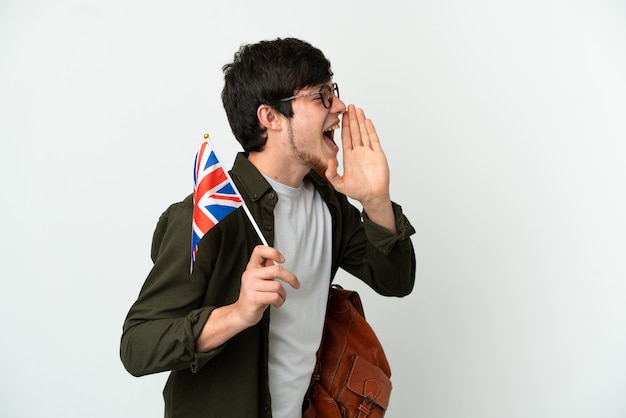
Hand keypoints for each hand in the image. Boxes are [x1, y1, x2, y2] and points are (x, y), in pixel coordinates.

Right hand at [235, 245, 299, 326]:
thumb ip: (267, 269)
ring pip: (277, 286)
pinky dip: (280, 301)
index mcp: (252, 267)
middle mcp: (249, 274)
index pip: (260, 251)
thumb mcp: (260, 280)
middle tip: (295, 283)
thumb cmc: (254, 296)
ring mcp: (250, 286)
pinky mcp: (254, 298)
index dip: (273, 252)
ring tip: (279, 298)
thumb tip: (276, 260)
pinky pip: (275, 297)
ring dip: (283, 294)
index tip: (282, 260)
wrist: (242, 313)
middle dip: (290, 278)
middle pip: (276, 269)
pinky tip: (276, 303)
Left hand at [325, 105, 396, 232]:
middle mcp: (359, 152)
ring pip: (364, 133)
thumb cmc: (357, 191)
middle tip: (349, 106)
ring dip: (361, 121)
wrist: (372, 196)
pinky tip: (367, 121)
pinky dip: (371, 130)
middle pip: (355, 132)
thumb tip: (329, 162)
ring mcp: (369, 152)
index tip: (341, 116)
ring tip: (358, 110)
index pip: (346, 138)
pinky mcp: (378, 155)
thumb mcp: (339, 184)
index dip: (344, 127)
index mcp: (350, 157)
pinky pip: (374, 140)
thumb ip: (332, 174)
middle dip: (352, 119)